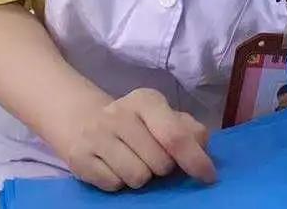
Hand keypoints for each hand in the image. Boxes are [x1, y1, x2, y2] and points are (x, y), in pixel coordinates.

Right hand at [55, 88, 215, 191]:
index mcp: (146, 100)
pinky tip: (114, 166)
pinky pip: (114, 185)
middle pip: (160, 163)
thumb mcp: (161, 116)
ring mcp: (97, 135)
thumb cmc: (134, 122)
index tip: (208, 176)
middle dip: (163, 167)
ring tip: (133, 161)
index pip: (175, 135)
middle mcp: (120, 113)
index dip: (195, 160)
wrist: (81, 120)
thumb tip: (201, 146)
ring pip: (138, 178)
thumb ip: (187, 129)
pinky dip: (119, 182)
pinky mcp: (79, 158)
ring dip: (141, 177)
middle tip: (152, 157)